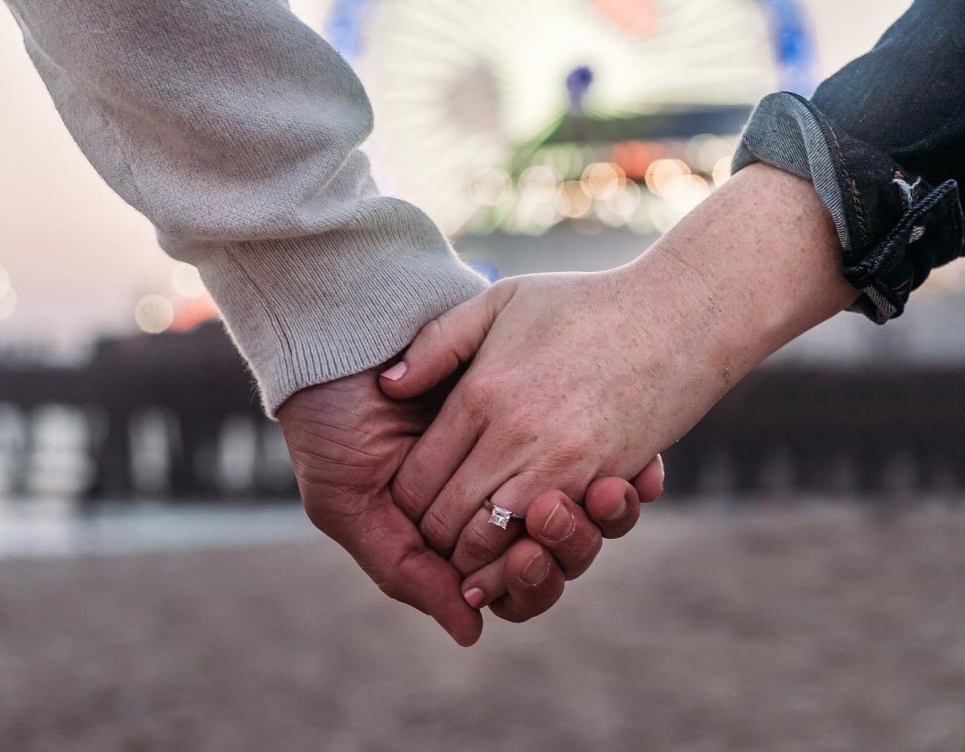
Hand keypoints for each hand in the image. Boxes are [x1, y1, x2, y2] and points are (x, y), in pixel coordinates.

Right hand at [277, 369, 662, 641]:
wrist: (337, 339)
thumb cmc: (331, 427)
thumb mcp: (349, 503)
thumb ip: (404, 568)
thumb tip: (473, 631)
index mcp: (459, 532)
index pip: (518, 580)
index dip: (535, 580)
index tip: (529, 555)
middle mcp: (500, 498)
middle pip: (564, 553)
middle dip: (572, 545)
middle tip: (552, 514)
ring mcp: (527, 454)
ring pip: (591, 512)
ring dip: (605, 514)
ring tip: (599, 490)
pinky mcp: (544, 406)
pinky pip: (605, 451)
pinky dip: (631, 474)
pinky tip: (637, 470)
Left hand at [378, 269, 692, 566]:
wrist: (676, 316)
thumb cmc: (582, 304)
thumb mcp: (500, 302)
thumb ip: (436, 343)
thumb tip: (386, 385)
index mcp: (481, 395)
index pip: (417, 480)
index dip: (404, 501)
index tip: (407, 500)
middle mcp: (515, 438)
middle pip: (447, 522)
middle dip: (432, 536)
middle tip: (431, 534)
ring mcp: (563, 467)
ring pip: (493, 544)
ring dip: (475, 557)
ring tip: (466, 553)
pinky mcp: (603, 484)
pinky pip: (550, 542)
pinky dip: (527, 556)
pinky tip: (517, 552)